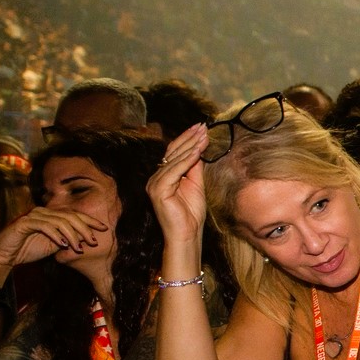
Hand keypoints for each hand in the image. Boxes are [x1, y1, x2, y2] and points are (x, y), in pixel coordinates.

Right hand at [0, 204, 108, 275]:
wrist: (5, 256)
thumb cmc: (29, 250)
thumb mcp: (54, 245)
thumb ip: (69, 239)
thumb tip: (88, 238)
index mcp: (51, 215)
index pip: (75, 215)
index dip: (90, 220)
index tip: (104, 229)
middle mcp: (44, 212)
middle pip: (70, 216)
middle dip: (85, 228)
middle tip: (94, 241)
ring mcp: (34, 216)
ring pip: (60, 221)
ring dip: (72, 235)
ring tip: (78, 248)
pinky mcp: (25, 223)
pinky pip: (45, 226)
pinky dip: (56, 235)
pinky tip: (63, 245)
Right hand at [149, 125, 210, 250]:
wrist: (187, 234)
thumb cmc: (191, 214)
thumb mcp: (196, 185)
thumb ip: (194, 168)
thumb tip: (199, 149)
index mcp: (163, 176)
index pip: (174, 152)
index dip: (187, 139)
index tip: (201, 127)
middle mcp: (155, 178)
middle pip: (173, 152)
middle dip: (189, 138)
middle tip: (203, 126)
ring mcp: (155, 184)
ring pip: (174, 160)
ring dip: (191, 146)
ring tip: (204, 135)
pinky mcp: (158, 190)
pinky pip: (174, 171)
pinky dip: (187, 160)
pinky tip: (198, 151)